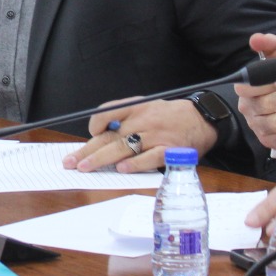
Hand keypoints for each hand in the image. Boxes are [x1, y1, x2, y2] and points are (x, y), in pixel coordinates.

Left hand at [66, 97, 220, 173]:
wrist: (203, 118)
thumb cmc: (170, 116)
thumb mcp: (148, 107)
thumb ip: (127, 117)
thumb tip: (101, 135)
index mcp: (137, 106)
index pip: (108, 111)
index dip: (95, 123)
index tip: (89, 135)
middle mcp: (144, 119)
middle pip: (110, 135)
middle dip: (88, 149)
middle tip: (72, 162)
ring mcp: (156, 135)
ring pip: (123, 147)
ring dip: (102, 159)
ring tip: (86, 168)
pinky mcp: (169, 150)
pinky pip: (149, 158)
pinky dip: (135, 164)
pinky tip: (122, 169)